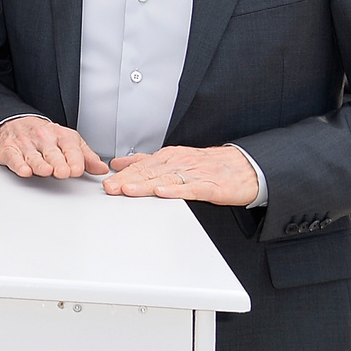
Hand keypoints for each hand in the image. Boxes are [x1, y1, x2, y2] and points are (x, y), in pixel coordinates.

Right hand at [0, 116, 108, 178]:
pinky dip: (18, 164)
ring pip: (33, 156)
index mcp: (61, 135)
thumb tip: (102, 169)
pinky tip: (24, 170)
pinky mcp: (9, 149)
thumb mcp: (70, 142)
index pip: (70, 148)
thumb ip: (86, 157)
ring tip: (46, 171)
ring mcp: (25, 143)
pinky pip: (14, 157)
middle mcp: (43, 138)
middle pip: (52, 153)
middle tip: (63, 172)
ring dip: (39, 164)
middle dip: (58, 163)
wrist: (17, 123)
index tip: (77, 169)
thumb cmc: (47, 137)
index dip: (74, 159)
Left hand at [104, 145, 260, 206]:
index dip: (122, 174)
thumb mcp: (174, 159)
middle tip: (110, 188)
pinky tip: (162, 193)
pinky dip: (176, 190)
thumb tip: (118, 163)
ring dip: (145, 185)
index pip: (141, 166)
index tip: (106, 182)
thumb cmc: (208, 165)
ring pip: (166, 179)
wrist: (245, 167)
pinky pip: (191, 188)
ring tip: (128, 190)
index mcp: (169, 157)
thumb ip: (146, 161)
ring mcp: (194, 174)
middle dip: (127, 180)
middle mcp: (179, 163)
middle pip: (149, 172)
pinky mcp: (211, 186)